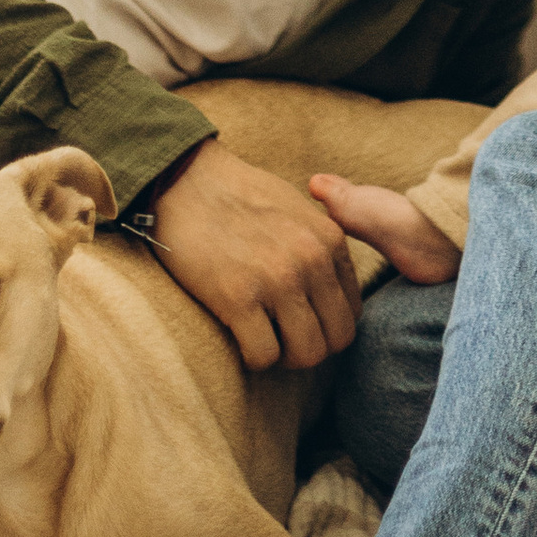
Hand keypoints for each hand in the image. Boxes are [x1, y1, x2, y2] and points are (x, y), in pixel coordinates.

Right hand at [133, 141, 362, 370]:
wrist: (185, 179)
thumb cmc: (238, 194)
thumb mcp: (297, 208)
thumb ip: (321, 246)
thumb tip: (333, 289)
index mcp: (330, 239)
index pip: (352, 311)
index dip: (326, 324)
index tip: (300, 321)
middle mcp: (311, 260)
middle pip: (336, 339)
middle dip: (311, 347)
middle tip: (283, 339)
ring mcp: (277, 280)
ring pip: (307, 354)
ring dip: (285, 357)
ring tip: (263, 340)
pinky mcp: (238, 297)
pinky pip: (263, 355)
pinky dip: (253, 356)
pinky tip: (239, 337)